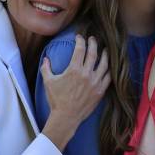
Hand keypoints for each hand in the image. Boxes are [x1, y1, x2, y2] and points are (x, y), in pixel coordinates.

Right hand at [40, 35, 109, 149]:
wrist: (66, 117)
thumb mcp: (48, 82)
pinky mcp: (100, 91)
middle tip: (93, 39)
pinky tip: (108, 67)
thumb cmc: (56, 99)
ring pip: (104, 64)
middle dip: (93, 43)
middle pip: (93, 53)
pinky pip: (108, 78)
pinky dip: (109, 71)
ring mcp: (95, 83)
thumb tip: (45, 58)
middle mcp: (87, 74)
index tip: (79, 37)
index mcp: (74, 70)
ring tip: (105, 50)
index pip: (80, 49)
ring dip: (105, 55)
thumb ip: (46, 68)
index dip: (80, 41)